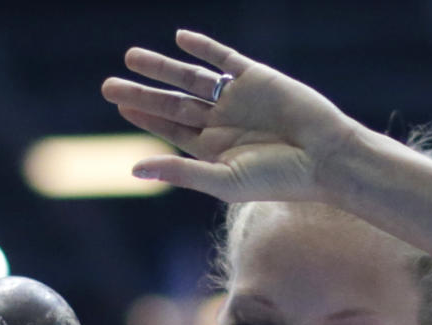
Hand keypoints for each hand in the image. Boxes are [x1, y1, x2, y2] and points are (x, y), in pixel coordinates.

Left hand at [101, 29, 358, 202]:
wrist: (324, 156)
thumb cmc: (278, 178)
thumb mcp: (223, 179)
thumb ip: (180, 172)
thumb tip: (135, 169)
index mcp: (213, 150)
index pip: (171, 131)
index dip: (145, 119)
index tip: (120, 106)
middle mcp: (222, 123)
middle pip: (172, 104)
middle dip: (141, 94)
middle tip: (107, 85)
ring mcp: (238, 99)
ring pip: (190, 79)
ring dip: (161, 68)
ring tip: (131, 58)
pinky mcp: (256, 78)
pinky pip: (224, 60)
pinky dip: (203, 49)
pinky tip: (181, 39)